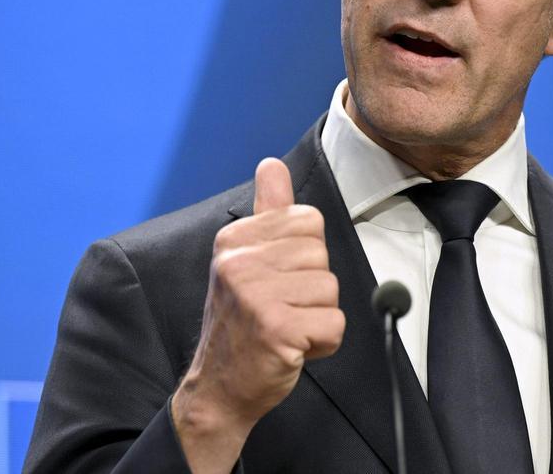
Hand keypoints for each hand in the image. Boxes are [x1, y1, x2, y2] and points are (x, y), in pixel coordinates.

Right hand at [172, 158, 345, 472]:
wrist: (218, 389)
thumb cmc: (242, 322)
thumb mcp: (246, 260)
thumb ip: (268, 211)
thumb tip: (272, 164)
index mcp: (234, 238)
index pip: (308, 221)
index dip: (304, 257)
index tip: (276, 280)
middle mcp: (238, 261)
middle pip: (321, 255)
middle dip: (312, 288)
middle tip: (279, 309)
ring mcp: (255, 294)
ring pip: (331, 289)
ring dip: (317, 317)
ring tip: (284, 329)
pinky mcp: (275, 328)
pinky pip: (334, 324)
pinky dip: (322, 343)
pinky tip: (291, 349)